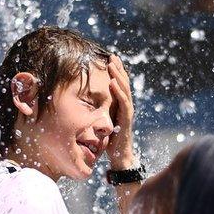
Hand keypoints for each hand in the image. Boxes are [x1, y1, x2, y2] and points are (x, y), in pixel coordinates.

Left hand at [107, 55, 136, 169]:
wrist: (121, 157)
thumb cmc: (111, 142)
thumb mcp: (103, 123)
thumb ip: (99, 112)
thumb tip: (86, 106)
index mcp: (121, 106)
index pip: (119, 85)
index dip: (116, 72)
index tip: (110, 59)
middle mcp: (126, 107)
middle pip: (123, 84)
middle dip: (118, 69)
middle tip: (112, 56)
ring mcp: (127, 112)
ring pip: (124, 90)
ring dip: (118, 76)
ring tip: (112, 65)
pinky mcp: (126, 120)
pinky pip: (123, 103)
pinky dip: (118, 92)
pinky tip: (112, 82)